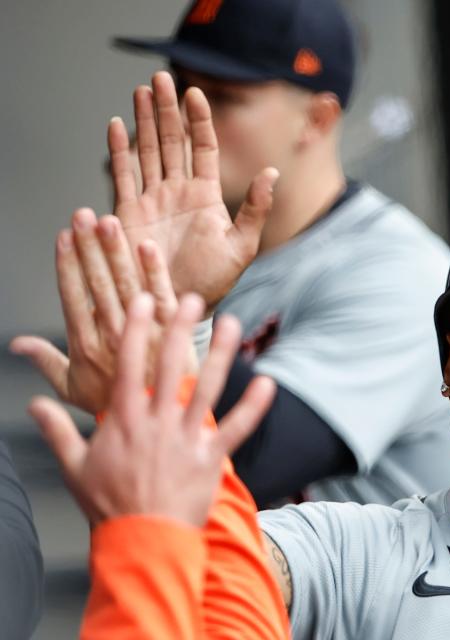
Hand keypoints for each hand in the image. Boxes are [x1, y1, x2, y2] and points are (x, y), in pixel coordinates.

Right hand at [11, 210, 180, 413]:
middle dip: (89, 249)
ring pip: (129, 287)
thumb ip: (45, 363)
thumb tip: (17, 344)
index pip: (73, 299)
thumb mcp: (72, 392)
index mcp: (86, 348)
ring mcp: (145, 337)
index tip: (63, 237)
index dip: (67, 266)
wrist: (159, 438)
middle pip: (98, 286)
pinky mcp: (174, 337)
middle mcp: (114, 339)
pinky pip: (166, 299)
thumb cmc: (115, 413)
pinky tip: (147, 247)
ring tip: (108, 223)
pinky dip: (156, 273)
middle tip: (82, 217)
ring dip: (117, 253)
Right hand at [28, 293, 274, 527]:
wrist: (142, 541)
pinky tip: (269, 383)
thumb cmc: (110, 505)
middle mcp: (157, 422)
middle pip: (170, 366)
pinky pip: (237, 428)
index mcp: (124, 420)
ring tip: (232, 323)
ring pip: (208, 388)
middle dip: (180, 328)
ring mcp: (187, 438)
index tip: (142, 301)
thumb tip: (36, 403)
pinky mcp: (212, 458)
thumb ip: (57, 430)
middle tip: (191, 299)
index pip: (127, 365)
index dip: (136, 330)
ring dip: (222, 354)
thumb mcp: (75, 466)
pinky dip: (254, 406)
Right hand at [109, 71, 277, 307]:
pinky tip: (117, 125)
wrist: (179, 306)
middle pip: (171, 141)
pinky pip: (123, 175)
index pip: (203, 148)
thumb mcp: (242, 245)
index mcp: (205, 196)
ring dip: (143, 121)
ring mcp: (152, 201)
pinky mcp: (130, 213)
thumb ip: (255, 208)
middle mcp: (178, 193)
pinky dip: (119, 150)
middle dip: (166, 110)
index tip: (194, 93)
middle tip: (161, 78)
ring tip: (140, 90)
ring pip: (147, 151)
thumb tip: (271, 171)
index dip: (199, 121)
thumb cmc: (213, 282)